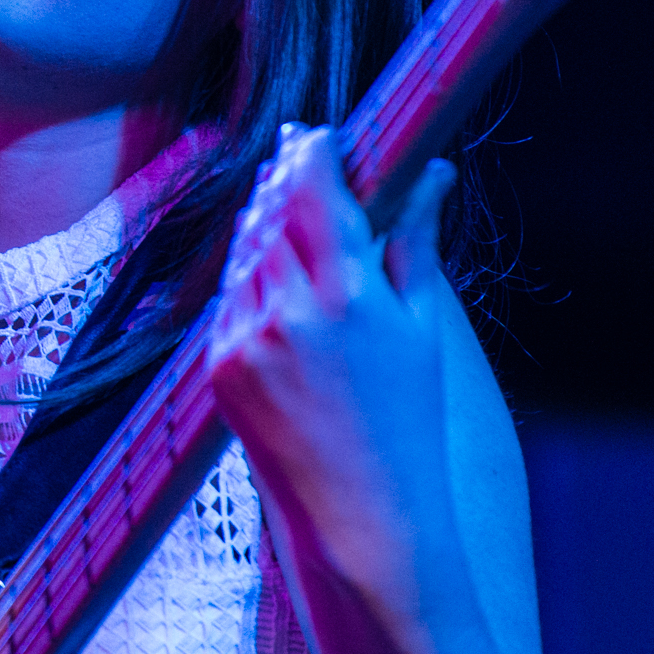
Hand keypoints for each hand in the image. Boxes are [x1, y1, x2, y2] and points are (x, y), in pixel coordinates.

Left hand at [205, 123, 459, 622]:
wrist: (362, 518)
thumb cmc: (409, 424)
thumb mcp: (422, 327)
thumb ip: (414, 242)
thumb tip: (435, 173)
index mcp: (349, 294)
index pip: (313, 189)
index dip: (312, 152)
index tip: (317, 135)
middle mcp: (289, 310)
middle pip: (271, 212)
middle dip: (284, 180)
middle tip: (295, 153)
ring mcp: (245, 340)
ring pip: (244, 252)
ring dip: (262, 223)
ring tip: (281, 206)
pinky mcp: (218, 367)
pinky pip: (228, 300)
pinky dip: (246, 277)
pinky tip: (266, 270)